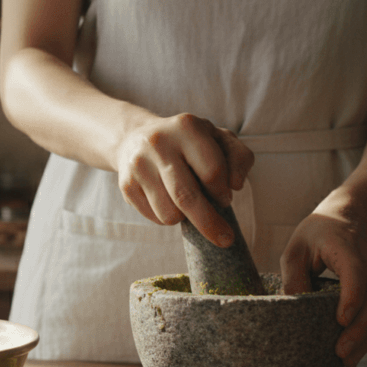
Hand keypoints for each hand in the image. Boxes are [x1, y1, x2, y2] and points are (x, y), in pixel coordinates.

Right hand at [114, 113, 253, 246]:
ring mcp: (139, 165)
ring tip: (185, 202)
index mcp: (187, 127)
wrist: (136, 138)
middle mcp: (159, 143)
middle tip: (225, 239)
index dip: (222, 192)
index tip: (225, 200)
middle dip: (209, 224)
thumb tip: (235, 186)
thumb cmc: (188, 144)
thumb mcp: (219, 140)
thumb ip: (239, 158)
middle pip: (187, 197)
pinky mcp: (126, 185)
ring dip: (184, 218)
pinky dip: (166, 217)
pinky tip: (167, 200)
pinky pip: (154, 218)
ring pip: (169, 214)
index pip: (213, 172)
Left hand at [280, 197, 366, 366]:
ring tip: (347, 361)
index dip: (351, 296)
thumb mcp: (296, 247)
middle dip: (360, 327)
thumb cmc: (316, 234)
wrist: (349, 217)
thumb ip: (293, 275)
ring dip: (366, 336)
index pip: (355, 271)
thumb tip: (293, 309)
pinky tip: (354, 352)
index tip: (341, 320)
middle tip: (341, 353)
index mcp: (345, 245)